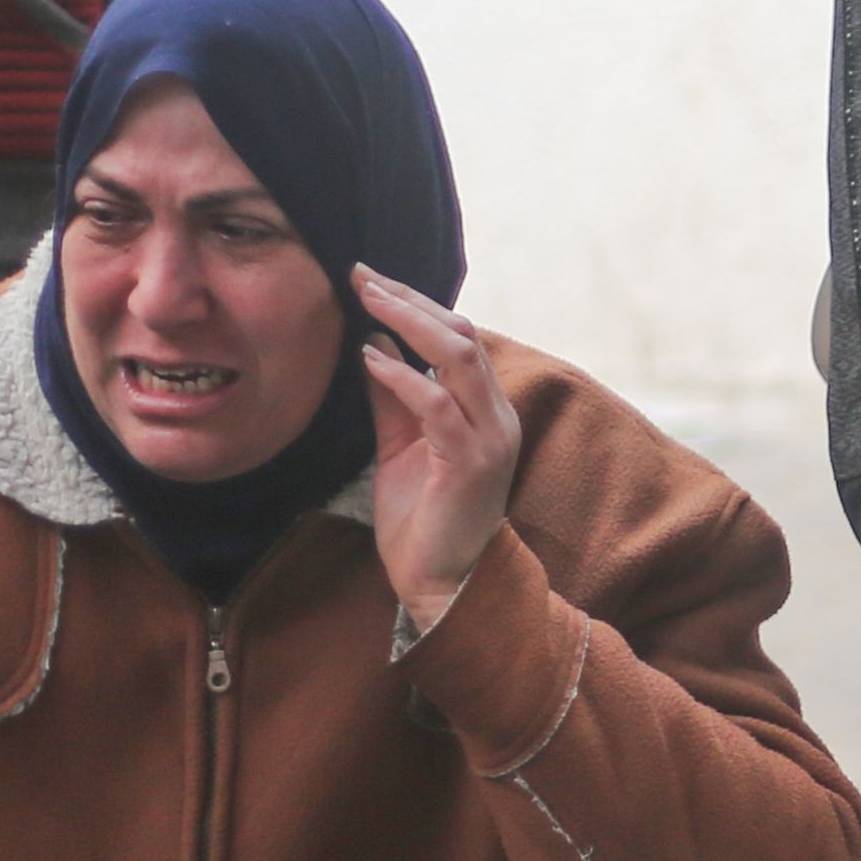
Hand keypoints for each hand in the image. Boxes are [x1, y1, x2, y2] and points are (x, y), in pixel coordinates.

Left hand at [351, 264, 517, 628]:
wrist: (443, 584)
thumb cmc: (423, 519)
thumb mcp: (400, 445)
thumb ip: (392, 397)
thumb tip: (373, 343)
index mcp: (486, 410)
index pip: (459, 338)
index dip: (416, 304)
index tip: (370, 281)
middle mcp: (496, 417)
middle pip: (462, 335)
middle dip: (411, 300)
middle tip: (364, 276)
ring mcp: (489, 438)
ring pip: (459, 358)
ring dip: (410, 323)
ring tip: (367, 301)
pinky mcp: (470, 462)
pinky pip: (437, 405)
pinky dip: (402, 376)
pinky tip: (370, 358)